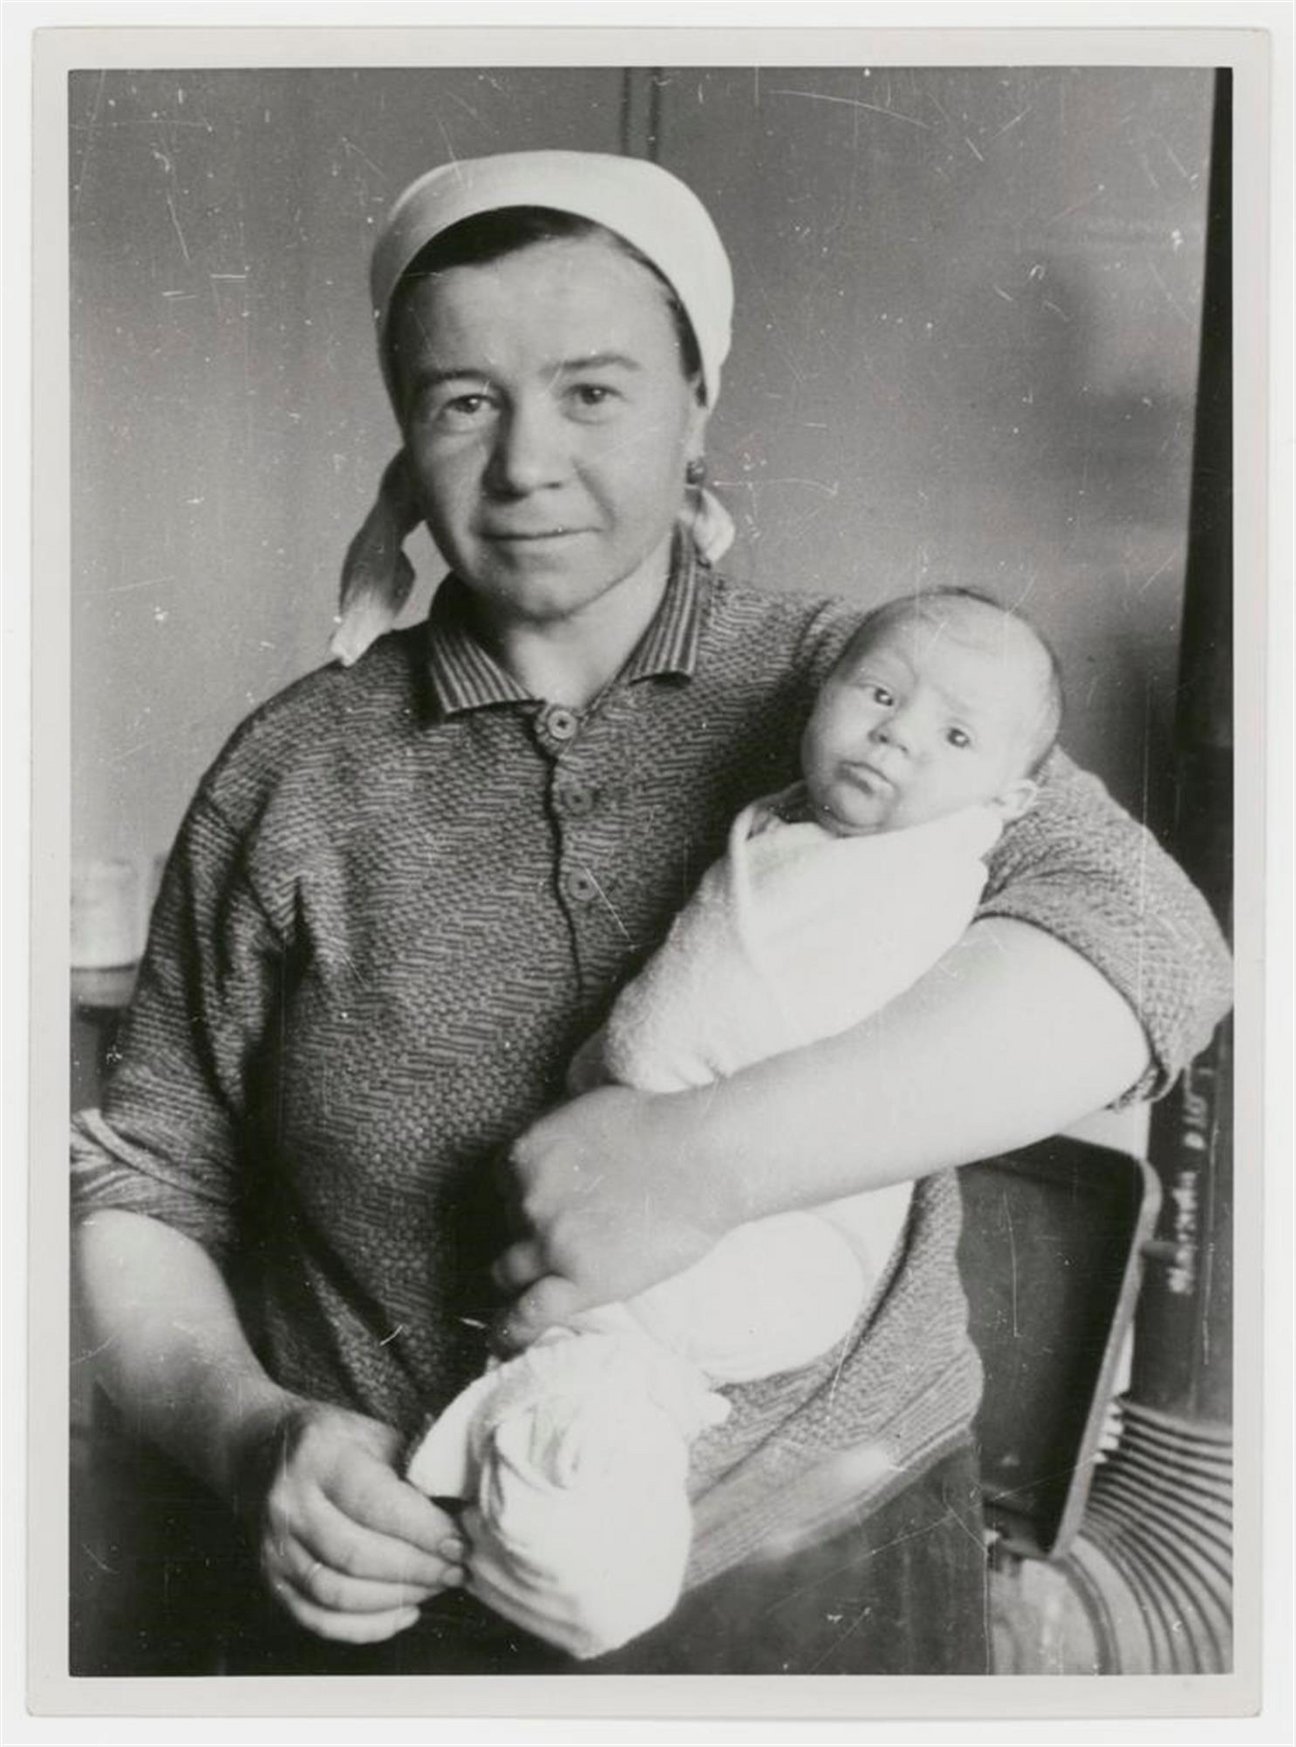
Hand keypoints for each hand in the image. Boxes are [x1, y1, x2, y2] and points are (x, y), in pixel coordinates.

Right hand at [233, 1397, 466, 1642]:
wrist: (263, 1449)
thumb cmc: (334, 1441)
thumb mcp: (373, 1434)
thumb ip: (414, 1469)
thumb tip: (465, 1510)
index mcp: (318, 1457)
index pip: (375, 1503)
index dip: (423, 1530)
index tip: (459, 1542)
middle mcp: (288, 1504)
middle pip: (356, 1555)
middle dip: (417, 1569)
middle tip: (456, 1569)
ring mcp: (274, 1547)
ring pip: (337, 1594)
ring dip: (396, 1599)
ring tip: (436, 1586)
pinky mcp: (272, 1581)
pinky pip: (318, 1621)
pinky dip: (366, 1628)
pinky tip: (404, 1614)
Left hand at [492, 1084, 726, 1350]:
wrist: (702, 1160)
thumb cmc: (661, 1124)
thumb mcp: (590, 1108)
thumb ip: (561, 1131)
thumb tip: (560, 1143)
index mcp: (526, 1153)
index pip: (504, 1183)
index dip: (525, 1194)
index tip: (546, 1203)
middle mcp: (527, 1199)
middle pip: (507, 1225)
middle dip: (526, 1232)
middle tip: (556, 1237)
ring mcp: (550, 1244)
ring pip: (508, 1271)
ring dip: (518, 1276)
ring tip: (524, 1288)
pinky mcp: (579, 1282)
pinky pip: (529, 1314)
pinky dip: (512, 1328)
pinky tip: (506, 1338)